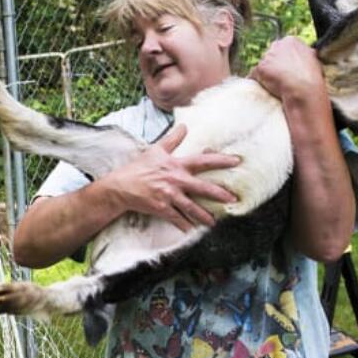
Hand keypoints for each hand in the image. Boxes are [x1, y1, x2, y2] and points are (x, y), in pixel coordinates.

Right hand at [102, 124, 240, 230]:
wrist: (120, 186)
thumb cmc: (138, 167)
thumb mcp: (155, 150)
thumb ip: (172, 139)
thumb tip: (184, 126)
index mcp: (176, 165)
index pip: (203, 161)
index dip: (221, 160)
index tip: (237, 161)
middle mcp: (175, 180)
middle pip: (202, 187)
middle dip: (219, 193)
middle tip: (232, 199)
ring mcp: (169, 196)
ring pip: (192, 208)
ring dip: (204, 216)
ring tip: (213, 222)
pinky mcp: (162, 208)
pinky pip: (177, 219)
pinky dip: (185, 226)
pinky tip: (192, 231)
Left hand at [251, 37, 326, 103]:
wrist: (304, 89)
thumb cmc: (312, 77)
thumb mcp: (313, 59)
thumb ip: (306, 54)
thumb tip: (308, 54)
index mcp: (291, 41)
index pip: (281, 48)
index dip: (283, 60)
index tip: (286, 69)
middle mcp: (277, 45)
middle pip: (270, 55)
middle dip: (273, 65)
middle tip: (279, 78)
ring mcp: (267, 56)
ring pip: (262, 65)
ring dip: (265, 74)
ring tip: (275, 85)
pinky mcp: (260, 68)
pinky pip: (254, 76)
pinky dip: (258, 82)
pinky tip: (265, 88)